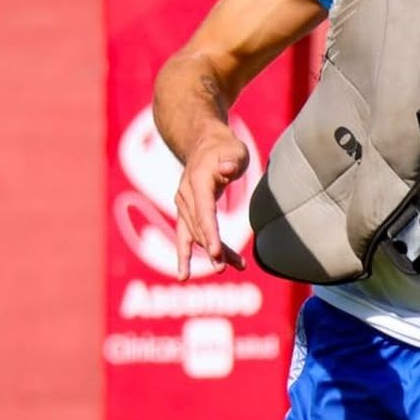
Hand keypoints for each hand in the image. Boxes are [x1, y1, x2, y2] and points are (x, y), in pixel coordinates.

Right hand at [173, 132, 249, 277]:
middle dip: (213, 248)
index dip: (210, 233)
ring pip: (196, 235)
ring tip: (236, 266)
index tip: (216, 252)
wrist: (203, 143)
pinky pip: (185, 236)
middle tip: (226, 266)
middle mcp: (186, 195)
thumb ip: (231, 160)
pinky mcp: (185, 212)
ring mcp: (183, 205)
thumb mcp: (234, 150)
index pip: (204, 211)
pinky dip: (185, 255)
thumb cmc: (224, 148)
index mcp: (198, 181)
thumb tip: (225, 169)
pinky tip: (184, 275)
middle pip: (200, 227)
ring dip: (214, 252)